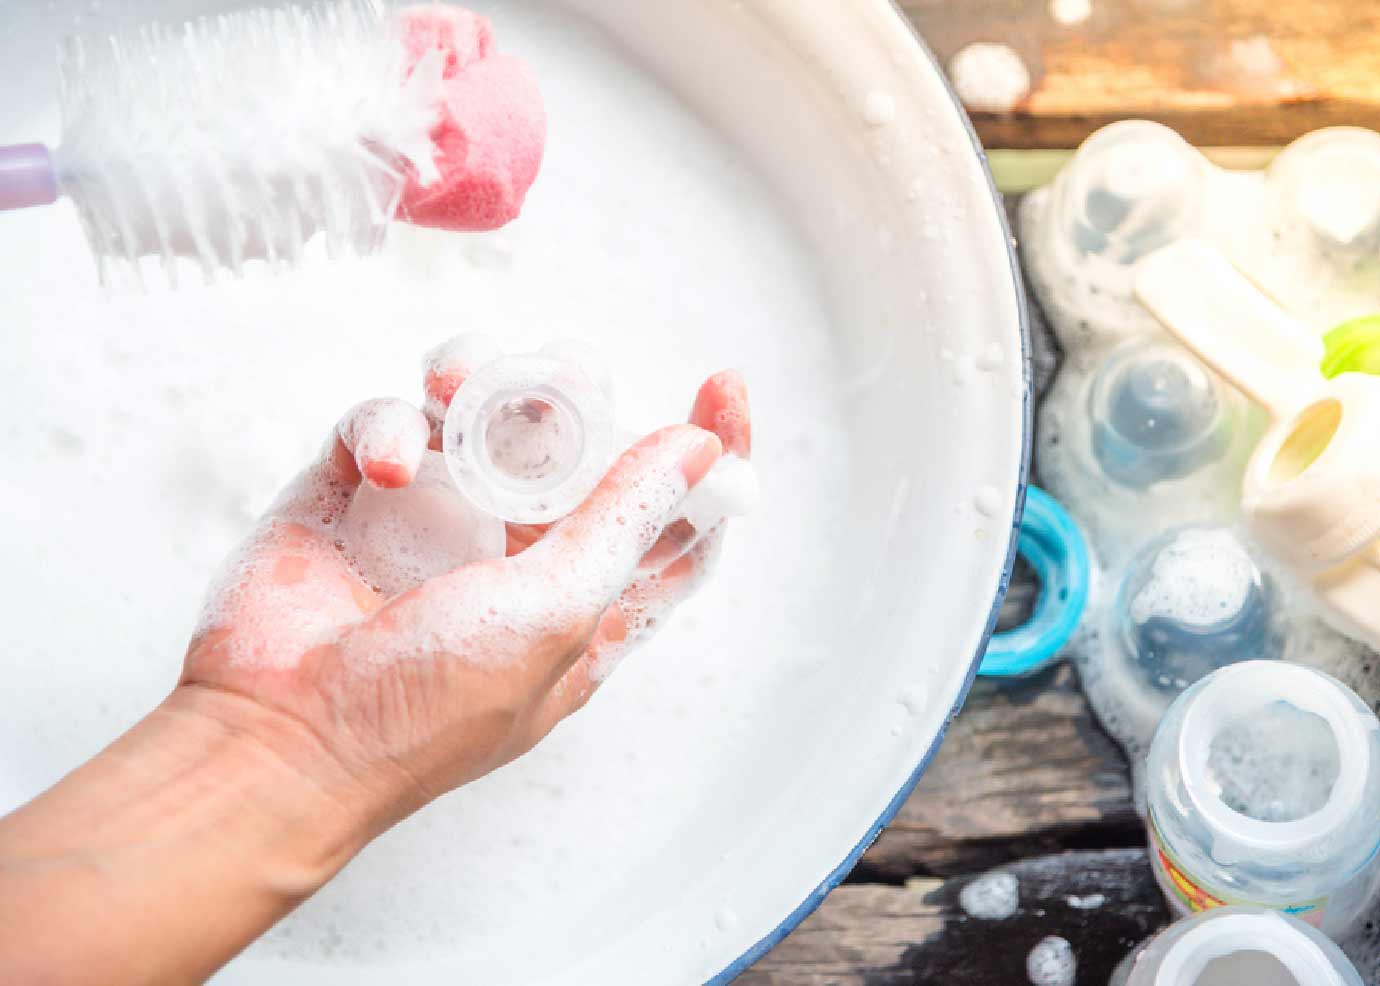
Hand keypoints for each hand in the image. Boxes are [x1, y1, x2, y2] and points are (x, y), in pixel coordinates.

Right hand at [182, 350, 750, 828]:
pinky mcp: (358, 490)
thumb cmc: (422, 708)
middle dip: (576, 395)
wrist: (276, 738)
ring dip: (482, 380)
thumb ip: (625, 524)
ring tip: (458, 388)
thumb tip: (697, 450)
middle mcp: (517, 552)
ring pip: (483, 406)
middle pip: (577, 441)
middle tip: (560, 384)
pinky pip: (389, 419)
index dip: (706, 458)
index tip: (721, 389)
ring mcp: (435, 516)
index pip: (670, 520)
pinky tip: (388, 466)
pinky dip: (391, 425)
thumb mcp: (552, 617)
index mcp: (582, 599)